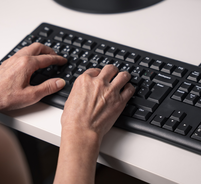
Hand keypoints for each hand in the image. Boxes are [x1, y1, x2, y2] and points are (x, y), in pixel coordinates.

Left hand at [0, 43, 66, 115]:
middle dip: (49, 50)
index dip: (57, 59)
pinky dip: (29, 53)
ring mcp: (11, 60)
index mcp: (27, 64)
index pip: (47, 58)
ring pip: (28, 48)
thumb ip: (48, 88)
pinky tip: (29, 61)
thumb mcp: (31, 95)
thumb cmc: (6, 97)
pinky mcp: (6, 64)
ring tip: (44, 56)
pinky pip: (20, 53)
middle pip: (37, 47)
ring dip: (39, 50)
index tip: (63, 61)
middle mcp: (18, 58)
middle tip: (55, 55)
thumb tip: (59, 82)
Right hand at [54, 65, 133, 183]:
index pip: (95, 70)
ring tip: (123, 79)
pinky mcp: (120, 101)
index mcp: (84, 80)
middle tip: (113, 75)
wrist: (81, 130)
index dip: (98, 74)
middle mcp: (98, 83)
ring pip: (123, 75)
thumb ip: (80, 90)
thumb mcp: (70, 98)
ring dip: (123, 77)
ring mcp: (110, 91)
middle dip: (112, 71)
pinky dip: (129, 89)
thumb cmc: (73, 119)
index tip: (100, 77)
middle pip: (110, 69)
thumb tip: (84, 91)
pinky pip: (130, 89)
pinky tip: (127, 91)